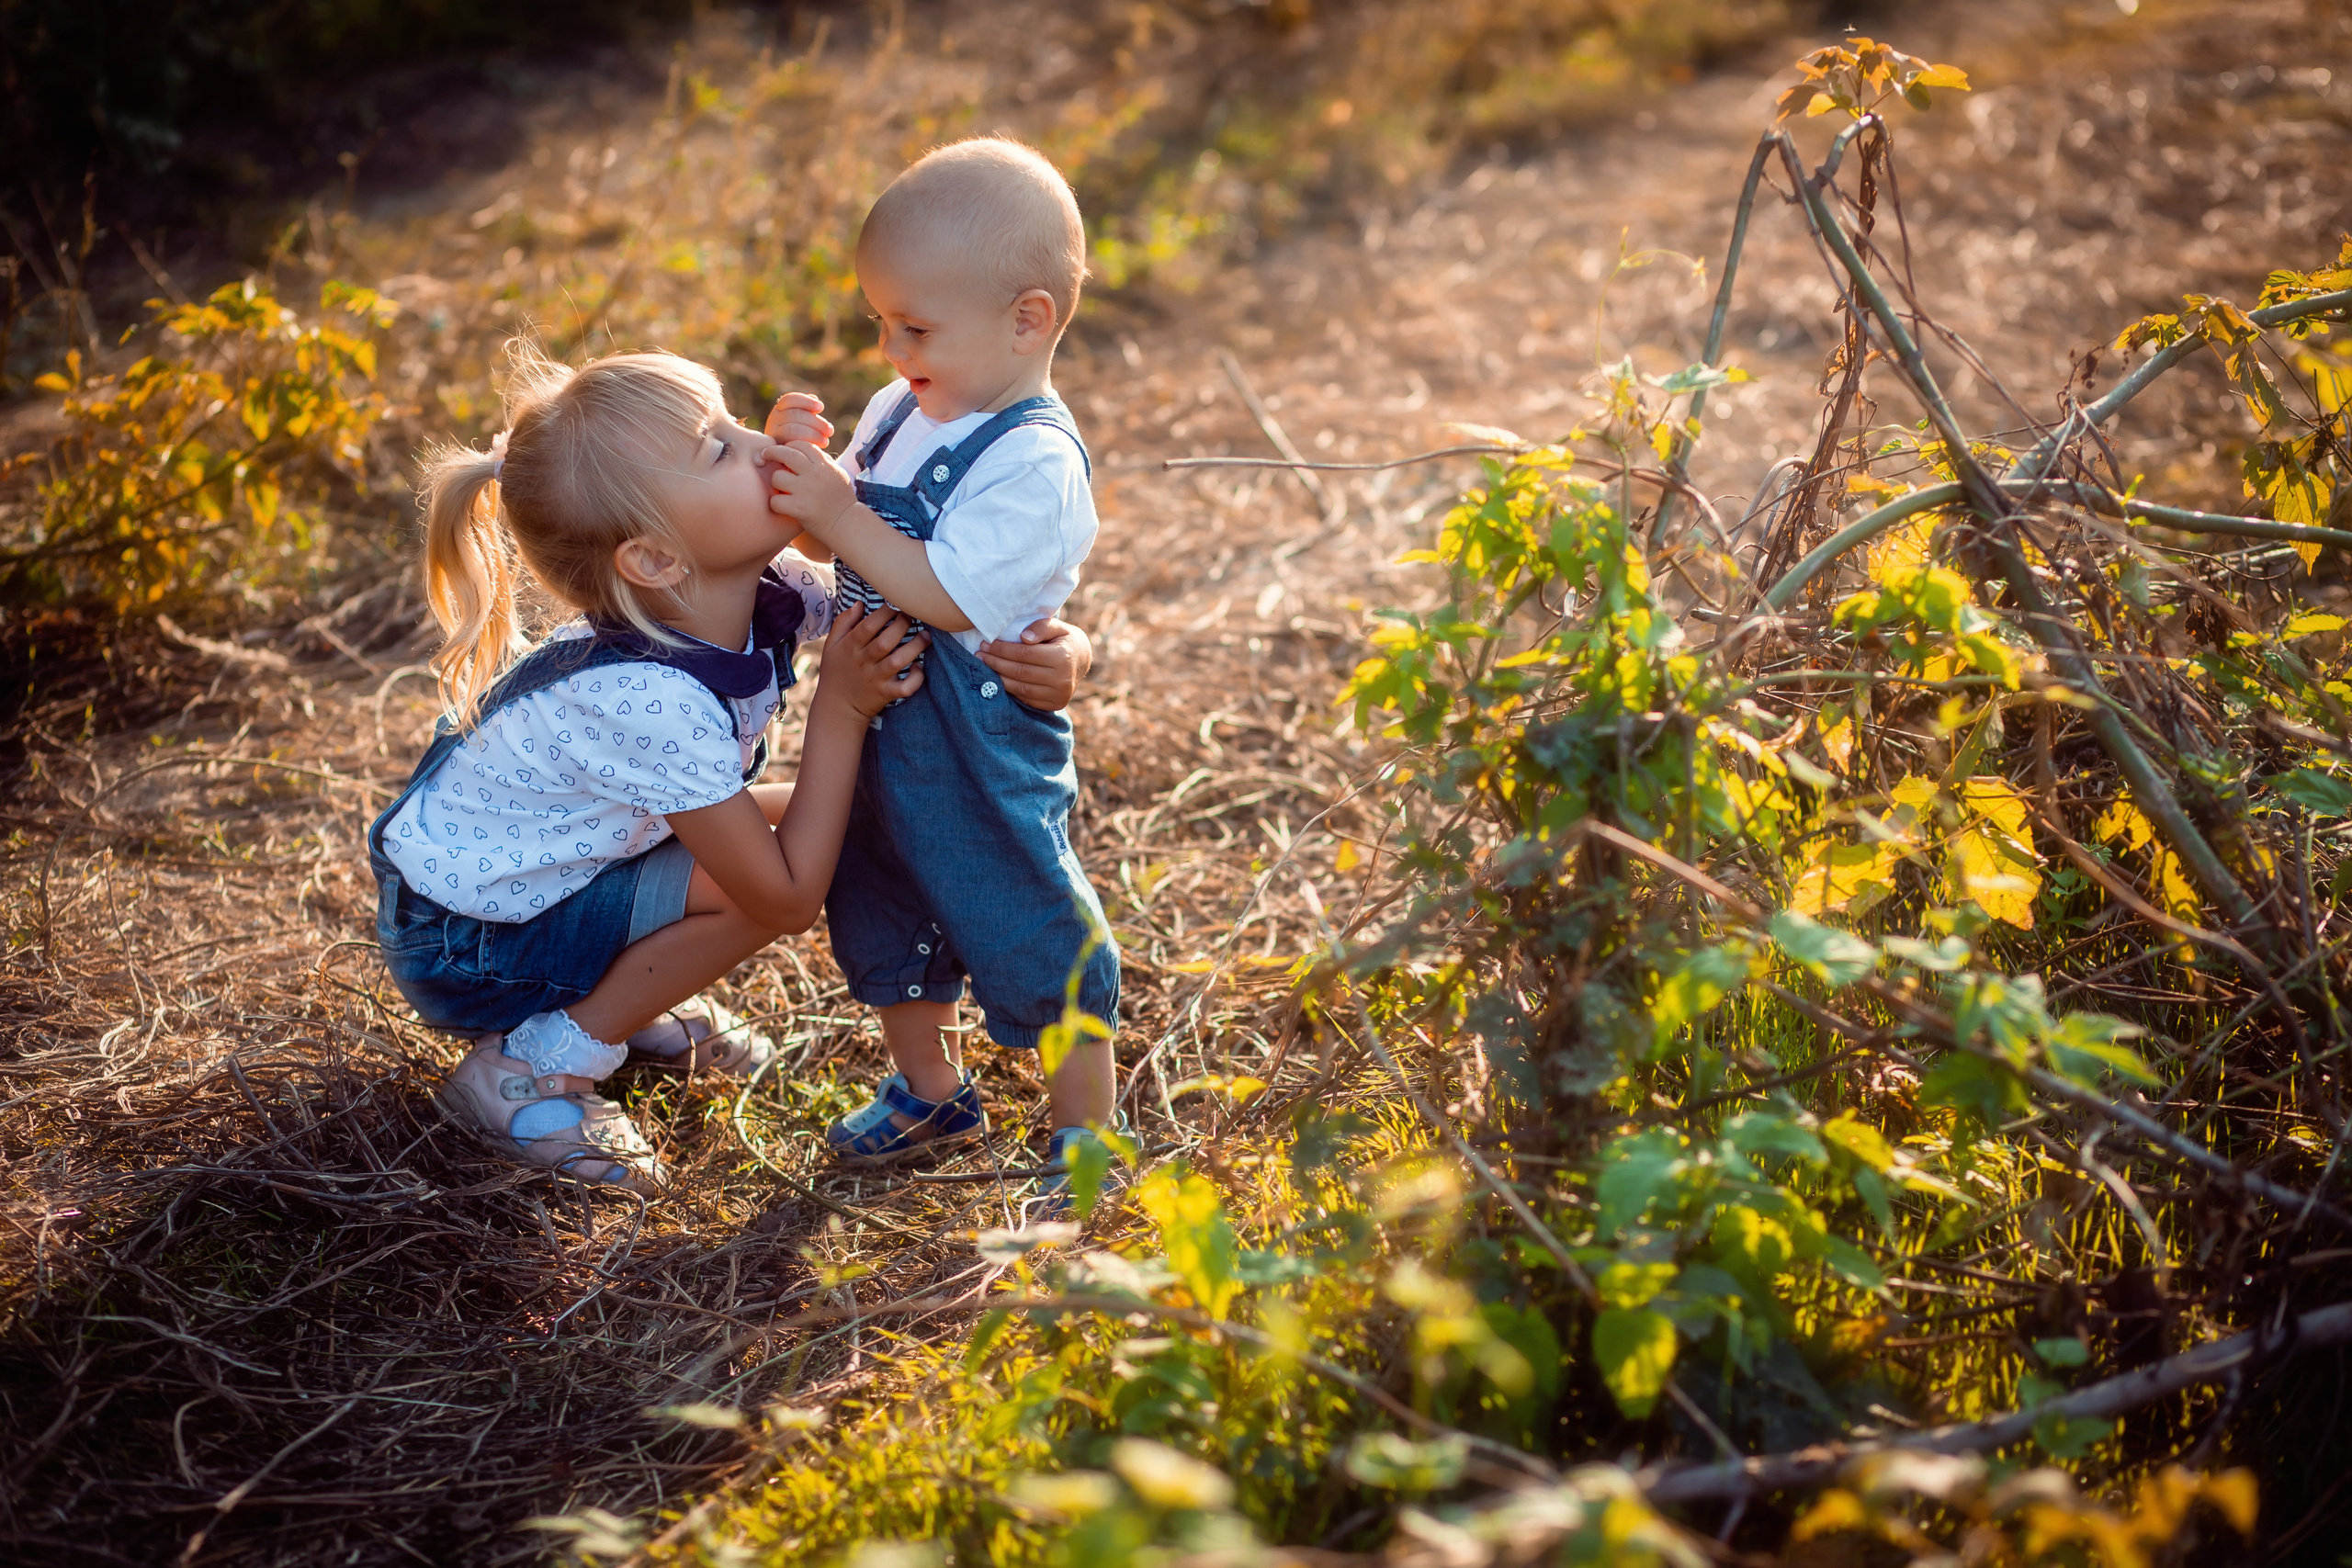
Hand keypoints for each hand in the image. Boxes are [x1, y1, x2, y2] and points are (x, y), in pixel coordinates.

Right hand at [766, 391, 833, 449]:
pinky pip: (791, 444)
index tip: (821, 408)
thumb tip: (814, 398)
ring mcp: (773, 434)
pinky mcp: (775, 449)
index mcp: (780, 409)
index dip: (806, 401)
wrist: (794, 460)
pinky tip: (818, 447)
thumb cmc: (803, 437)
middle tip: (830, 430)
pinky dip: (807, 444)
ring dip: (813, 434)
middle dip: (815, 422)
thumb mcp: (806, 421)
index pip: (789, 400)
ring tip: (826, 440)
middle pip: (794, 414)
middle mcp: (773, 419)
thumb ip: (808, 410)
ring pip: (792, 429)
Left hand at [769, 440, 859, 541]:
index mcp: (824, 465)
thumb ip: (821, 461)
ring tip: (781, 489)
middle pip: (786, 453)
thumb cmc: (841, 500)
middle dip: (772, 452)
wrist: (846, 524)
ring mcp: (806, 490)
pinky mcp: (799, 508)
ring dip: (775, 482)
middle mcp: (814, 474)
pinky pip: (775, 500)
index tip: (784, 451)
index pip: (801, 444)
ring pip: (777, 477)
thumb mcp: (837, 474)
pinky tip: (781, 506)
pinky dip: (775, 504)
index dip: (790, 446)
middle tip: (765, 455)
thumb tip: (804, 449)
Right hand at [818, 600, 927, 718]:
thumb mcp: (831, 644)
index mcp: (850, 647)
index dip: (884, 613)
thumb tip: (859, 603)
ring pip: (898, 661)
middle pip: (885, 642)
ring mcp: (876, 679)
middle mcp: (863, 662)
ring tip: (925, 636)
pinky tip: (919, 667)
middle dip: (902, 626)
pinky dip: (915, 678)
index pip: (868, 626)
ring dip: (915, 647)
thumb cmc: (836, 671)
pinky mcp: (886, 693)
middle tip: (912, 616)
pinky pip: (904, 688)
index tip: (895, 604)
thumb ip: (843, 622)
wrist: (837, 707)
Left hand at [977, 617, 1091, 709]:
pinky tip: (998, 678)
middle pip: (1020, 671)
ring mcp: (1058, 695)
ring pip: (1020, 687)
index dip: (1002, 649)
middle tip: (979, 654)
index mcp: (1062, 657)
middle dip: (996, 662)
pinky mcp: (1054, 704)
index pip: (1024, 654)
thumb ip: (1041, 627)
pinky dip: (1009, 689)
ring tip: (984, 666)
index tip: (986, 644)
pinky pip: (1025, 697)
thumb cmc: (1064, 639)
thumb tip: (1023, 637)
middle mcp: (1062, 679)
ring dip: (998, 677)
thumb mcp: (1057, 626)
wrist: (1081, 660)